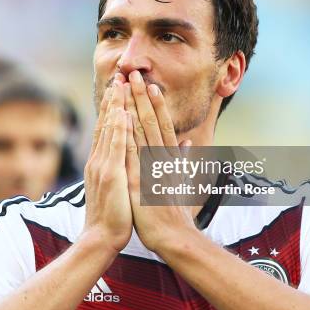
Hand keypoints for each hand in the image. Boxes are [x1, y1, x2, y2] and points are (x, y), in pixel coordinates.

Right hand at [81, 79, 132, 253]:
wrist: (101, 237)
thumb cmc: (112, 215)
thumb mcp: (117, 188)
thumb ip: (121, 169)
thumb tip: (126, 158)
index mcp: (102, 162)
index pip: (107, 129)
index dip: (112, 108)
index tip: (118, 89)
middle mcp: (99, 160)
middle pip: (106, 124)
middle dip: (113, 100)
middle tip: (118, 77)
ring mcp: (103, 166)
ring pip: (110, 130)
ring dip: (115, 107)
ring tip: (120, 86)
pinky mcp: (111, 174)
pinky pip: (116, 146)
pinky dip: (119, 127)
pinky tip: (122, 112)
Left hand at [124, 70, 197, 253]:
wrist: (174, 236)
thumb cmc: (174, 210)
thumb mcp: (181, 180)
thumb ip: (182, 160)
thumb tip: (187, 143)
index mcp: (169, 158)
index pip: (162, 124)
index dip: (156, 103)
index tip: (150, 84)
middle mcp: (161, 158)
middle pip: (151, 121)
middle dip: (142, 96)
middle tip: (135, 74)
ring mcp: (150, 168)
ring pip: (141, 131)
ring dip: (134, 106)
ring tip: (128, 86)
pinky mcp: (139, 180)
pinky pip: (132, 152)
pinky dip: (128, 134)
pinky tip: (123, 118)